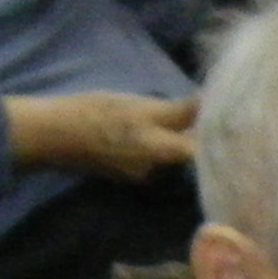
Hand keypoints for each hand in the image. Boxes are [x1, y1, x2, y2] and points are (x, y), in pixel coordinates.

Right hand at [7, 88, 198, 179]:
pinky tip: (147, 124)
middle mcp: (154, 170)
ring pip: (163, 153)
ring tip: (181, 114)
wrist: (50, 133)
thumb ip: (177, 112)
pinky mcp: (120, 167)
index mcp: (162, 155)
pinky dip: (150, 140)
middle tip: (208, 113)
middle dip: (194, 136)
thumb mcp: (139, 108)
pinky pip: (144, 153)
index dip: (215, 139)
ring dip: (171, 136)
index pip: (202, 153)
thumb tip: (209, 107)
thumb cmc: (96, 116)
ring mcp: (135, 171)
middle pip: (184, 155)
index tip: (227, 123)